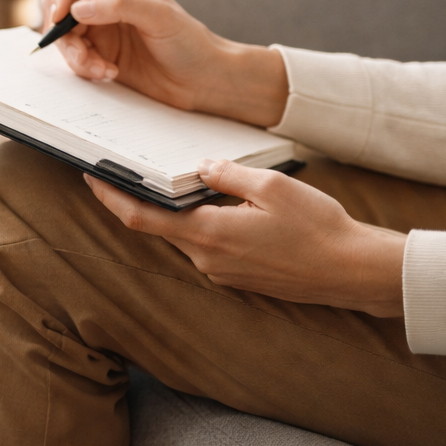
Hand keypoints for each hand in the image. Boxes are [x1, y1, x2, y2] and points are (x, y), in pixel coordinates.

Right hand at [42, 0, 288, 127]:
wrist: (201, 81)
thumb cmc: (189, 42)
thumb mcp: (159, 17)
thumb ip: (119, 6)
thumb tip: (77, 8)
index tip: (60, 17)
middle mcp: (103, 3)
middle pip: (57, 9)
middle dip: (63, 33)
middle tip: (80, 52)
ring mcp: (98, 31)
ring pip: (63, 39)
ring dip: (76, 56)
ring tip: (102, 69)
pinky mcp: (98, 57)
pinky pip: (74, 60)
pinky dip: (85, 69)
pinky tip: (109, 74)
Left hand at [84, 159, 405, 316]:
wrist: (354, 271)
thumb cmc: (318, 228)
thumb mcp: (272, 187)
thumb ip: (228, 174)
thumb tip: (201, 167)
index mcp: (208, 235)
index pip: (141, 219)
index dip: (112, 199)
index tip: (92, 180)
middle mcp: (207, 260)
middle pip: (161, 228)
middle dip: (146, 201)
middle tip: (133, 171)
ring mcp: (222, 273)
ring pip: (187, 237)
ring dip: (181, 214)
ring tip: (183, 183)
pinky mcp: (239, 278)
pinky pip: (209, 247)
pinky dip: (204, 226)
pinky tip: (222, 207)